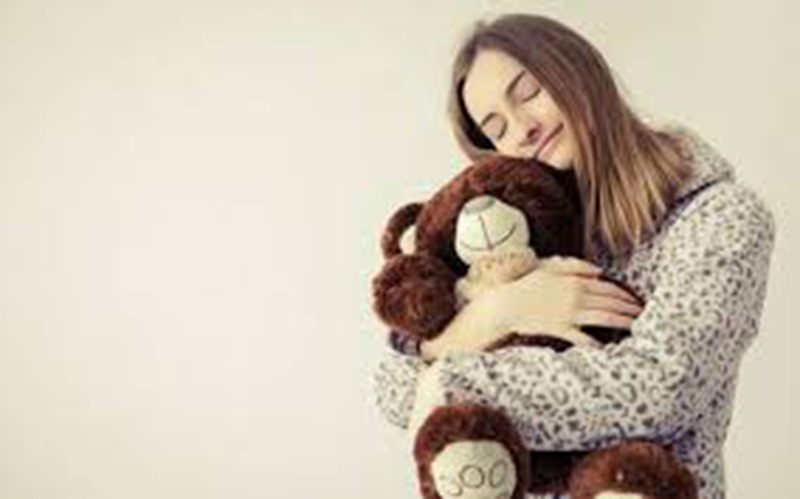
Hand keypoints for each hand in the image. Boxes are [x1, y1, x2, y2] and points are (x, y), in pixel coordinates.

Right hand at [496, 256, 643, 338]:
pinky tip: (606, 348)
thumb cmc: (527, 285)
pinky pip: (583, 338)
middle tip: (643, 313)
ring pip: (604, 318)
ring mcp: (569, 314)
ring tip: (635, 326)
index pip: (608, 288)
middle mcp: (576, 298)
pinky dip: (596, 343)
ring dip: (622, 322)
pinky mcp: (560, 329)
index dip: (625, 294)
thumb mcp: (550, 268)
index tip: (636, 300)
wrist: (506, 304)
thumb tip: (599, 271)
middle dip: (629, 308)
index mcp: (575, 282)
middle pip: (610, 302)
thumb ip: (575, 266)